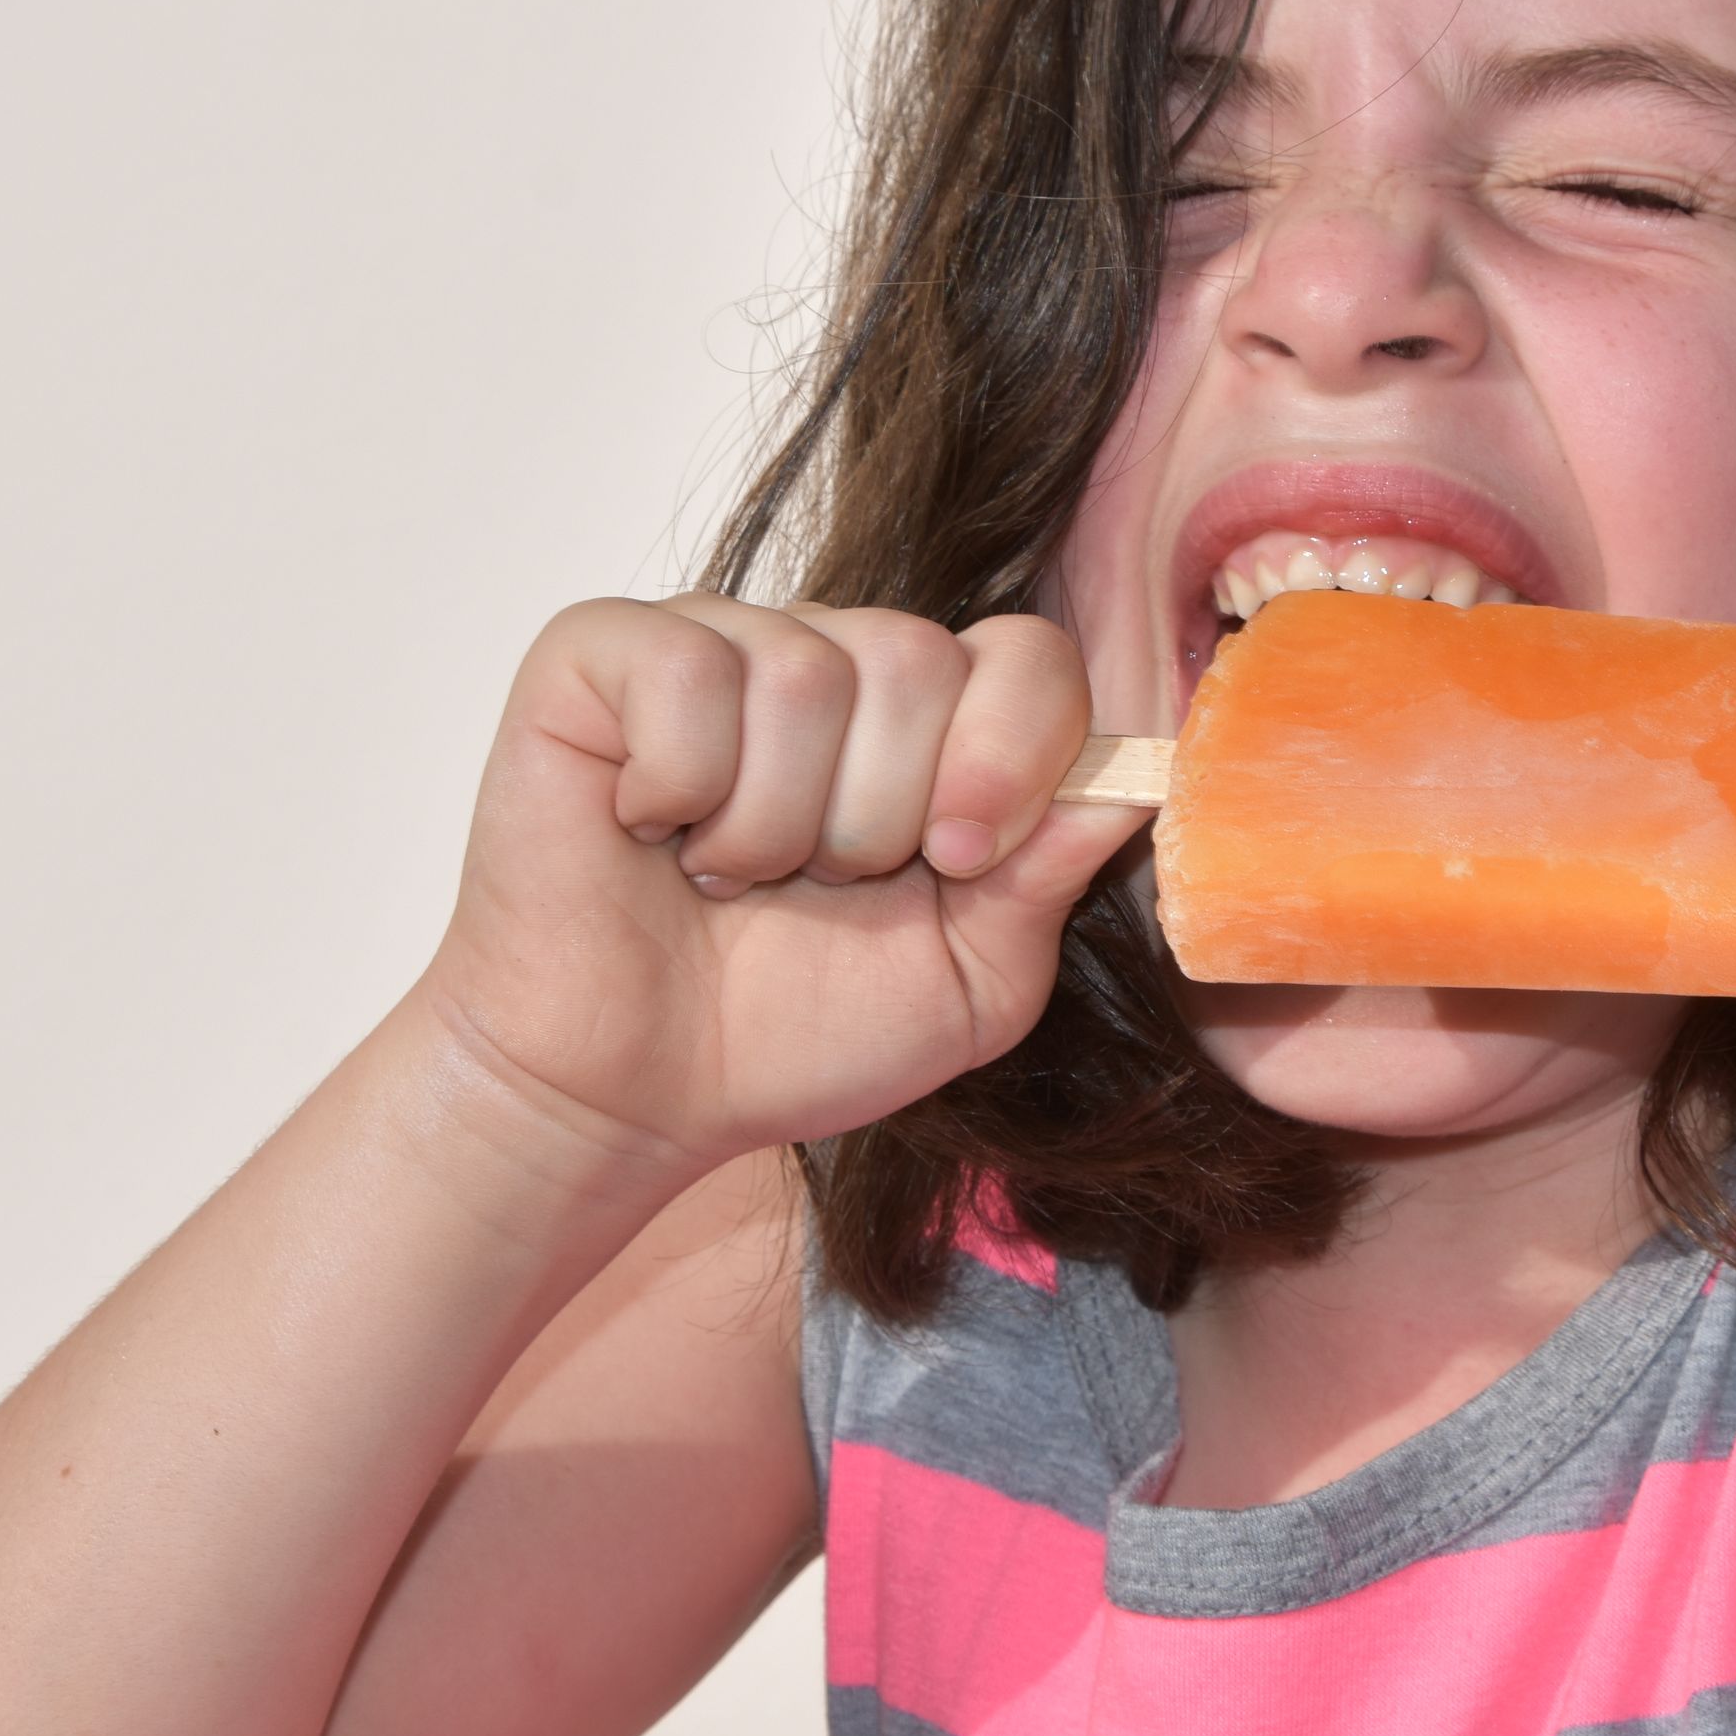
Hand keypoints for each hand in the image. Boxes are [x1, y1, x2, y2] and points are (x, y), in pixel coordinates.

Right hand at [409, 595, 1141, 1178]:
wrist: (631, 1091)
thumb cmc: (794, 1029)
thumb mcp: (971, 982)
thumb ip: (1051, 880)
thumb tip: (1133, 786)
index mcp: (937, 724)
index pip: (1029, 659)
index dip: (1010, 754)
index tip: (960, 860)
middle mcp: (835, 658)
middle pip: (919, 661)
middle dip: (878, 817)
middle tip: (814, 885)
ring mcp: (720, 644)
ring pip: (802, 672)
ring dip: (771, 823)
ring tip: (727, 873)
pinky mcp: (602, 653)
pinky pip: (685, 672)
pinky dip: (676, 784)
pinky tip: (651, 829)